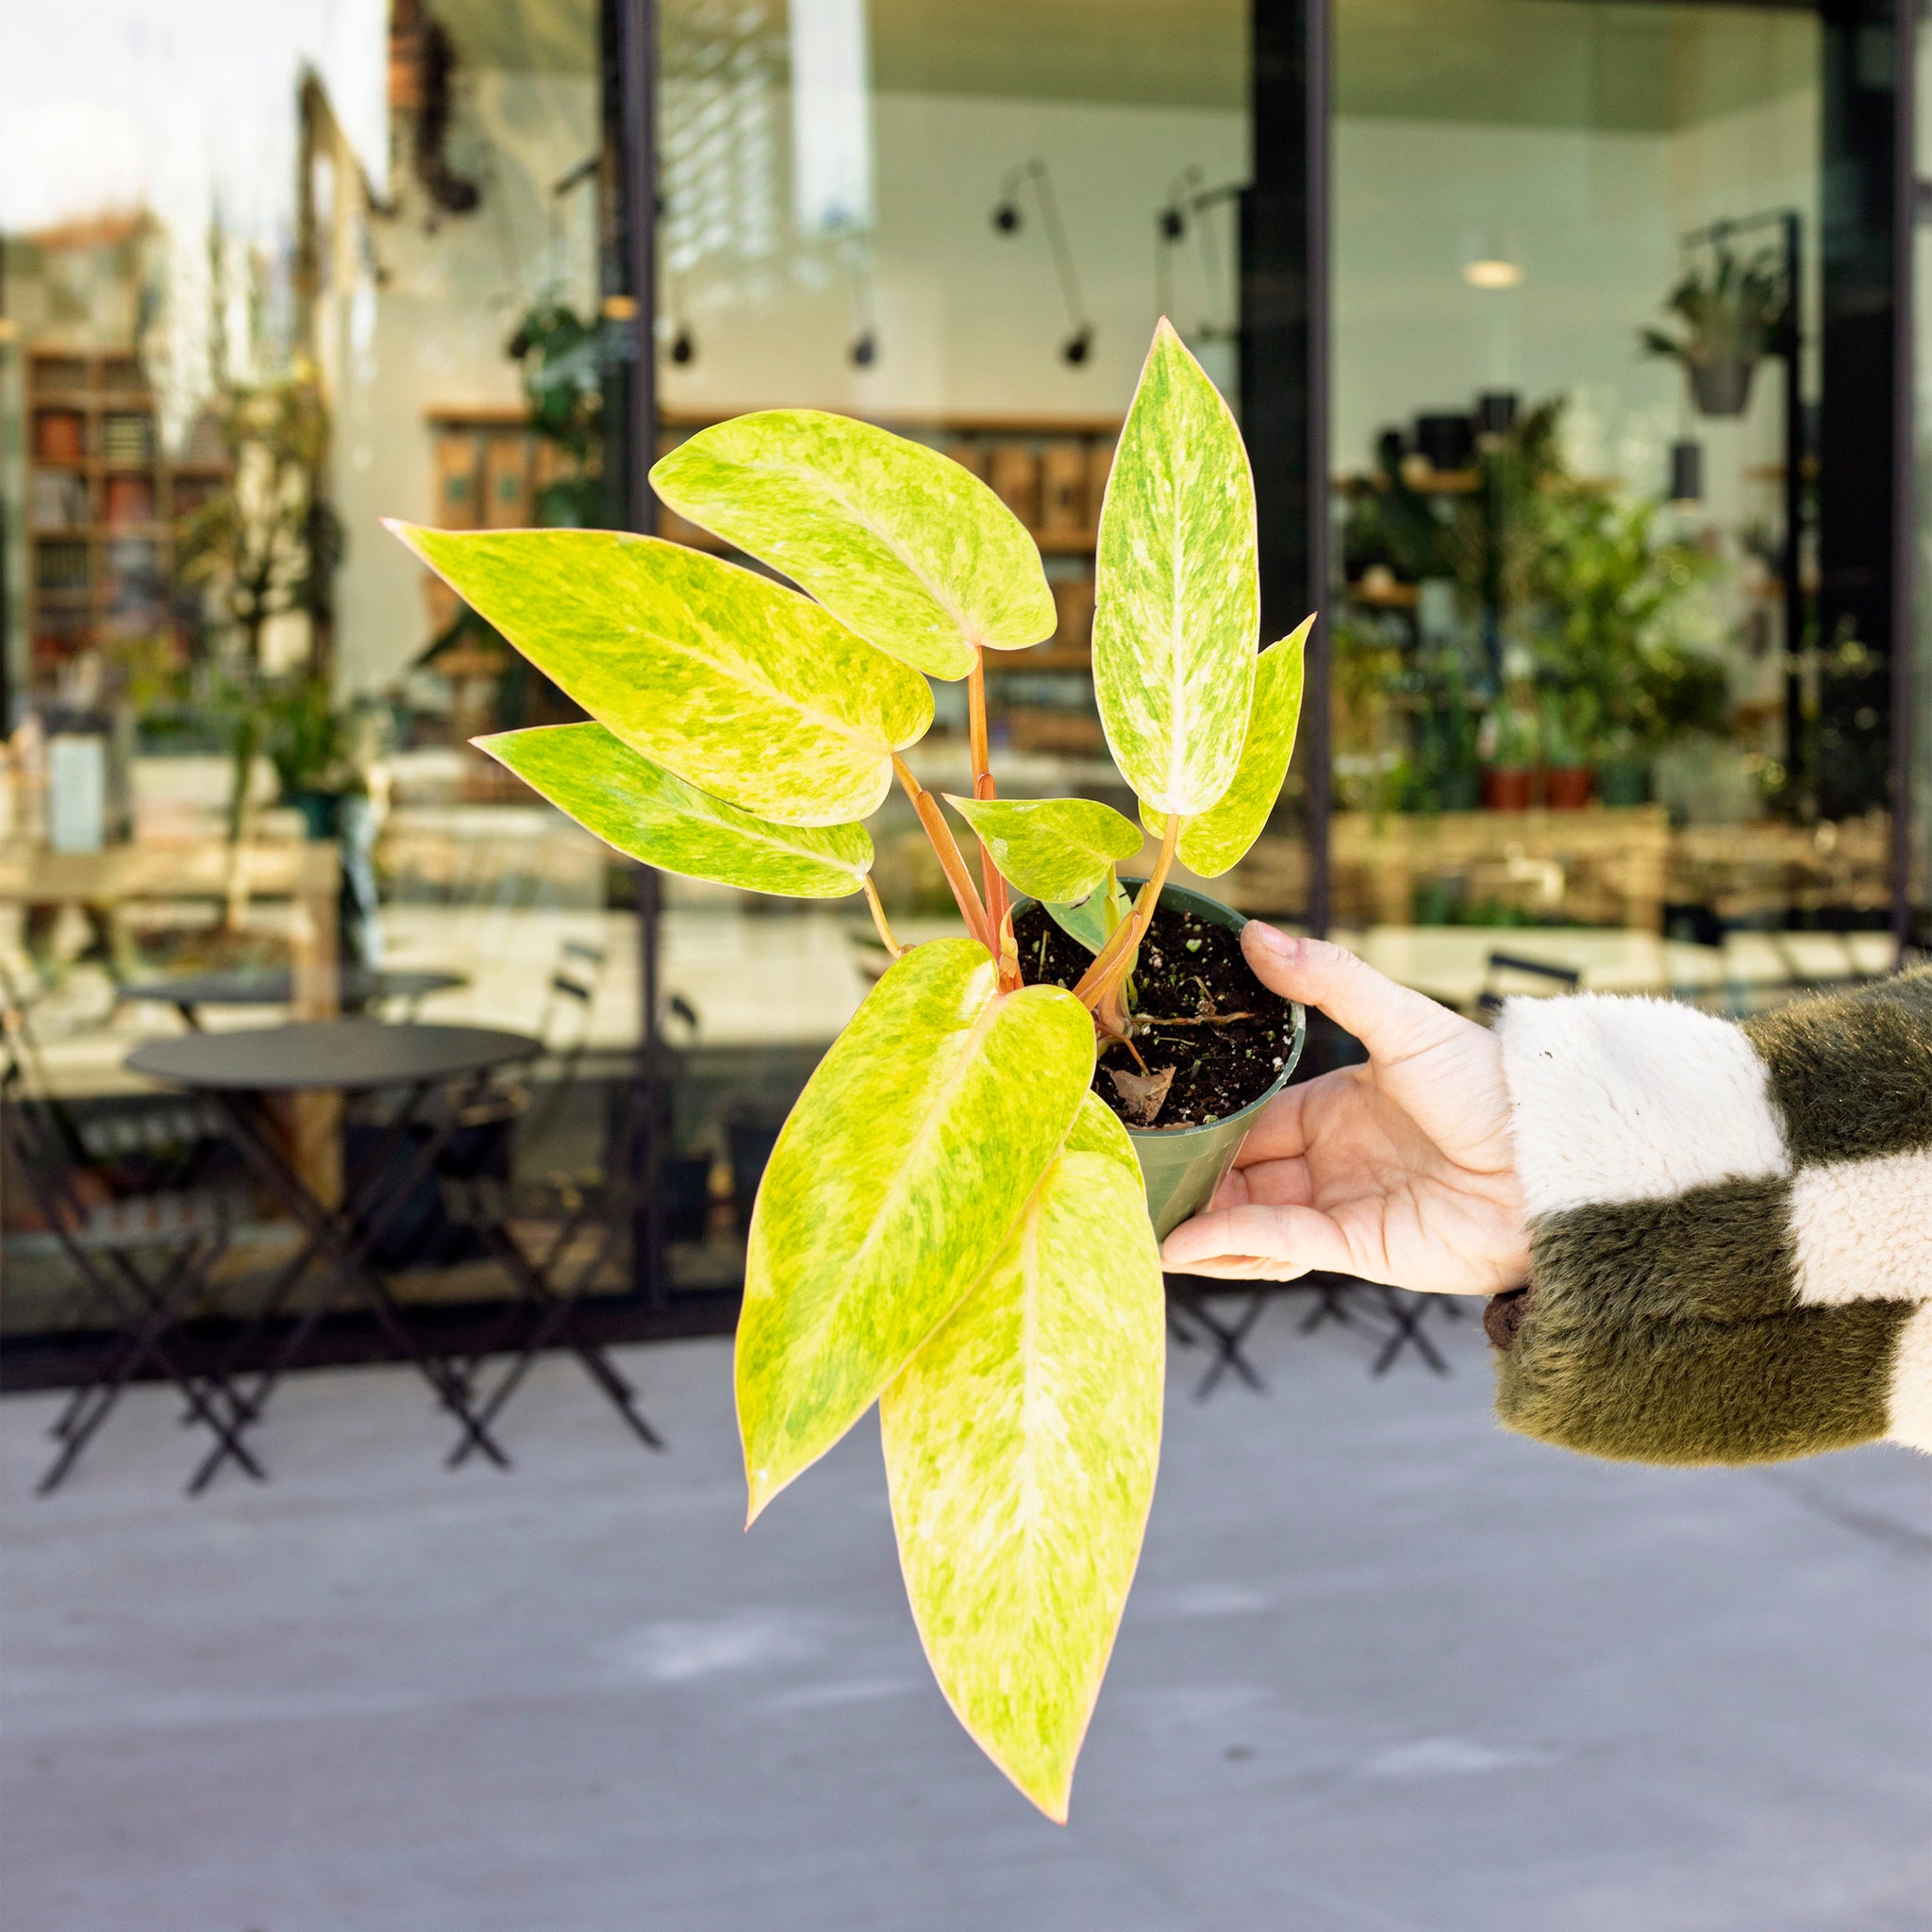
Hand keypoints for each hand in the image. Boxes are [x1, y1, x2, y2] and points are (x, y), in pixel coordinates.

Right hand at [1159, 925, 1528, 1293]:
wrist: (1555, 1159)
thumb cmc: (1490, 1086)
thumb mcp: (1404, 1022)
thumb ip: (1329, 980)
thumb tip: (1256, 932)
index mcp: (1336, 1106)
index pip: (1251, 1119)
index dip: (1204, 1124)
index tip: (1151, 1122)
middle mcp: (1332, 1160)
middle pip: (1240, 1171)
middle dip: (1190, 1177)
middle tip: (1128, 1174)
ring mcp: (1341, 1206)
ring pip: (1249, 1217)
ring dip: (1199, 1220)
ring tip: (1137, 1217)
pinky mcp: (1357, 1250)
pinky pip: (1280, 1246)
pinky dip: (1231, 1246)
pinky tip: (1184, 1242)